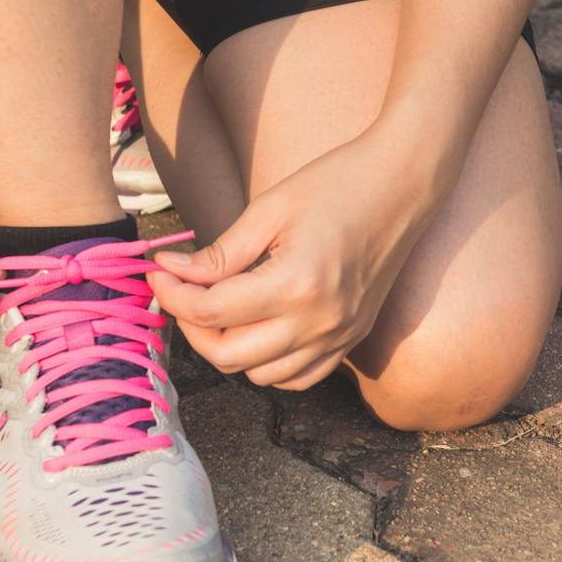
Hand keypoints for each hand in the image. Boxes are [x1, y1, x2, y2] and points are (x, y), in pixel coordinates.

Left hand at [148, 132, 446, 389]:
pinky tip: (255, 328)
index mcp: (296, 285)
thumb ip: (219, 254)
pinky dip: (266, 364)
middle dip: (191, 326)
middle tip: (180, 291)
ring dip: (227, 347)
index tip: (158, 271)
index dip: (172, 294)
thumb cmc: (335, 183)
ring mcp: (339, 337)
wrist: (403, 183)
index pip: (212, 311)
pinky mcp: (351, 340)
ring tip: (216, 307)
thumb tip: (171, 271)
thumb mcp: (268, 211)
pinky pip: (296, 378)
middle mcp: (319, 322)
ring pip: (260, 376)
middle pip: (229, 355)